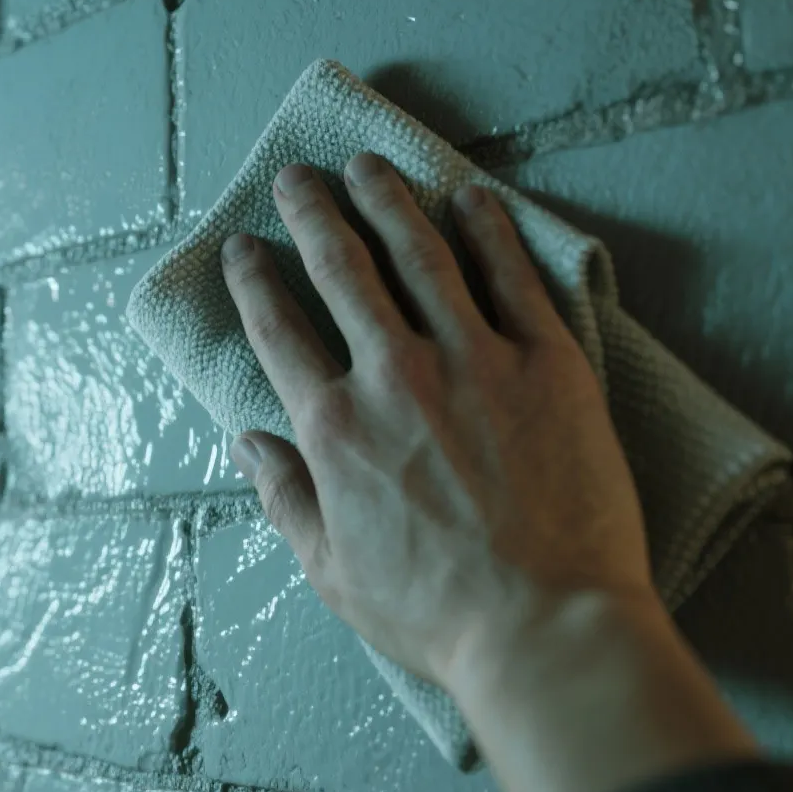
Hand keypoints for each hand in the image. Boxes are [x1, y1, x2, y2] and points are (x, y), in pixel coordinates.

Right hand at [221, 153, 655, 687]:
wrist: (546, 626)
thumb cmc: (436, 612)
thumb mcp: (332, 569)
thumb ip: (286, 498)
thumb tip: (248, 444)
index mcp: (334, 427)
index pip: (279, 328)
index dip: (254, 279)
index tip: (244, 247)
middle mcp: (395, 375)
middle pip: (342, 268)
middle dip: (313, 212)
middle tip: (298, 177)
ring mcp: (475, 360)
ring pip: (421, 253)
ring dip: (388, 200)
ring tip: (369, 165)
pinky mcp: (547, 363)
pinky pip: (512, 276)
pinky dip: (488, 229)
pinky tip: (471, 197)